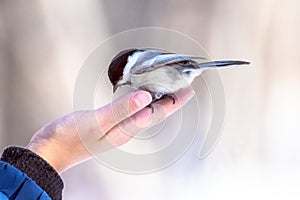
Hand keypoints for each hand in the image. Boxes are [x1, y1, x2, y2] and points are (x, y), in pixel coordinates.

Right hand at [26, 88, 193, 172]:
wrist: (51, 150)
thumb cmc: (71, 137)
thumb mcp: (97, 122)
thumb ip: (121, 109)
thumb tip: (146, 97)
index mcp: (126, 129)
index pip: (157, 113)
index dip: (174, 101)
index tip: (189, 89)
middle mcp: (125, 129)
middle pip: (154, 113)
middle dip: (171, 100)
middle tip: (183, 86)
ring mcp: (116, 127)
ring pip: (144, 112)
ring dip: (158, 100)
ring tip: (167, 89)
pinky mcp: (107, 123)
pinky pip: (131, 110)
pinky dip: (140, 101)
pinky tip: (138, 97)